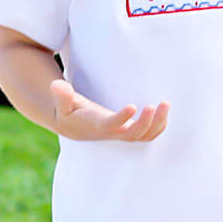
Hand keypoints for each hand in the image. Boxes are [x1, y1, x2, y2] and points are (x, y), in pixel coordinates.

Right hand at [50, 79, 169, 141]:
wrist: (75, 127)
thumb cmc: (69, 111)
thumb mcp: (61, 102)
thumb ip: (61, 94)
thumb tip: (57, 84)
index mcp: (97, 125)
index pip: (110, 125)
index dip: (121, 118)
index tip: (132, 106)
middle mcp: (112, 132)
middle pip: (132, 134)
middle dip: (146, 122)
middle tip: (155, 105)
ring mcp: (122, 134)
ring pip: (144, 136)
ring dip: (157, 123)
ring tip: (165, 104)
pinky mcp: (129, 132)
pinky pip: (148, 135)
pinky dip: (159, 126)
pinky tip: (163, 111)